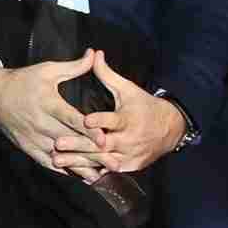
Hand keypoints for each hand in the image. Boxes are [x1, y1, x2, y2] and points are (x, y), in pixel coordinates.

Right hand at [0, 55, 94, 173]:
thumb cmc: (23, 81)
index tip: (104, 139)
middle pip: (70, 141)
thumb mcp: (48, 70)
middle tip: (112, 161)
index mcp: (47, 103)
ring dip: (81, 166)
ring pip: (60, 156)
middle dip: (91, 153)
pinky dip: (65, 170)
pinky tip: (80, 177)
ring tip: (101, 175)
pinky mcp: (28, 148)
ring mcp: (34, 138)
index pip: (71, 119)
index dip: (88, 130)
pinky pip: (48, 163)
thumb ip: (73, 67)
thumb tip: (93, 54)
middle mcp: (41, 123)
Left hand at [57, 50, 185, 179]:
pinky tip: (72, 174)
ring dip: (79, 161)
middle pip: (102, 144)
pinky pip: (107, 172)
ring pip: (101, 160)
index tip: (85, 119)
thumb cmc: (143, 106)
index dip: (100, 120)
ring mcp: (129, 156)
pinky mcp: (129, 167)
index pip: (113, 119)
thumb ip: (107, 74)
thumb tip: (94, 53)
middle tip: (58, 143)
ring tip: (57, 160)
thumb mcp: (127, 89)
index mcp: (129, 118)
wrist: (170, 129)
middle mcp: (129, 139)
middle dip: (79, 144)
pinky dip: (90, 172)